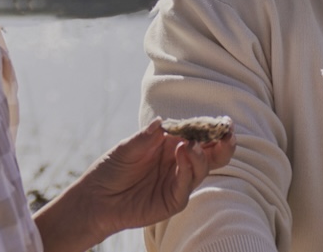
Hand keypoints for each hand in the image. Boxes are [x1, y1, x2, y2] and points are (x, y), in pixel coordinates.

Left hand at [34, 119, 234, 250]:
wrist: (96, 198)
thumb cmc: (111, 169)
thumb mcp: (126, 148)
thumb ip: (146, 137)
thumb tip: (163, 121)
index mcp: (172, 145)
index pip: (200, 136)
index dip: (213, 128)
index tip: (224, 121)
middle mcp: (180, 162)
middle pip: (212, 154)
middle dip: (224, 143)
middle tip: (226, 133)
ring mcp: (178, 182)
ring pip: (203, 167)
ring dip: (201, 154)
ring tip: (188, 144)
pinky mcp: (173, 200)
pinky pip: (187, 185)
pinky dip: (189, 169)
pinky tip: (183, 154)